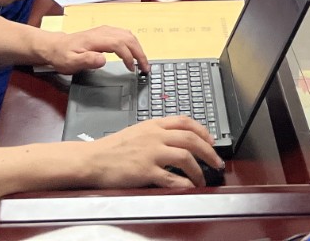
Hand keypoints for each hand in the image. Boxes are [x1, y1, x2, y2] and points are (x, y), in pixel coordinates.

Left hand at [47, 25, 149, 73]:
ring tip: (142, 62)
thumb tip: (104, 59)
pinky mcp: (105, 32)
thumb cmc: (63, 56)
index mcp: (96, 39)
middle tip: (146, 68)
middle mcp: (103, 32)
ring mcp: (104, 31)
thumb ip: (87, 60)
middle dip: (139, 52)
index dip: (129, 56)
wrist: (56, 46)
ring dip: (138, 47)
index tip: (133, 69)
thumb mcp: (71, 62)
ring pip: (128, 35)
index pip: (119, 44)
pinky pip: (124, 34)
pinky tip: (133, 52)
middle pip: (128, 38)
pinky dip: (132, 43)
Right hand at [80, 116, 220, 189]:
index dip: (203, 131)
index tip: (212, 140)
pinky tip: (189, 188)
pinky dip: (184, 184)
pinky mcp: (145, 171)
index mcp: (153, 125)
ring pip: (185, 156)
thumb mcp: (137, 132)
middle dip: (209, 151)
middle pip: (191, 138)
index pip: (185, 122)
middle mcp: (155, 136)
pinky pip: (171, 178)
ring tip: (202, 180)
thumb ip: (156, 133)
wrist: (92, 159)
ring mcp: (151, 153)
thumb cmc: (112, 148)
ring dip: (199, 170)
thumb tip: (176, 139)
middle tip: (217, 162)